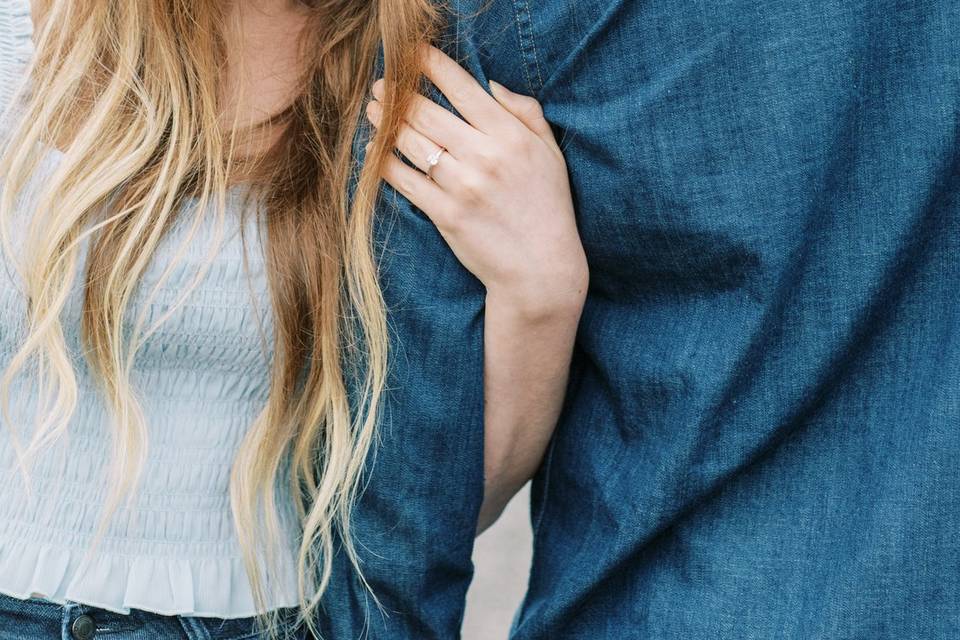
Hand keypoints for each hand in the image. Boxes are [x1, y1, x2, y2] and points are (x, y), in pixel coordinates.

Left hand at [365, 44, 587, 317]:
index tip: (413, 53)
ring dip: (384, 122)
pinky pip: (404, 180)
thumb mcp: (550, 154)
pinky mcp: (444, 214)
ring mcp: (461, 186)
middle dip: (398, 92)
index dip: (432, 65)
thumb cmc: (548, 208)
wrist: (540, 269)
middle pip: (426, 111)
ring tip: (372, 110)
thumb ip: (527, 112)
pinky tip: (374, 151)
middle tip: (381, 85)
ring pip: (410, 142)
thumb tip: (493, 84)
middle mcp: (483, 156)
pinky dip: (384, 162)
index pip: (462, 88)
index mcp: (509, 135)